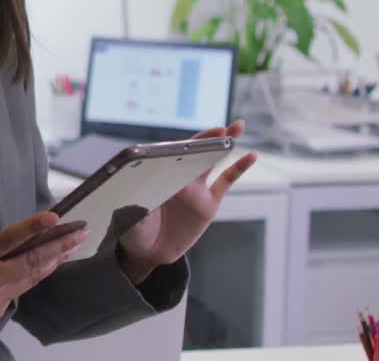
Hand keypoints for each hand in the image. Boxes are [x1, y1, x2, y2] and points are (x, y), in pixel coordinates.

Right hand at [0, 212, 87, 342]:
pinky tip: (49, 262)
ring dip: (55, 260)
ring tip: (73, 245)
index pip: (7, 241)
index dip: (32, 228)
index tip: (54, 217)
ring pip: (32, 277)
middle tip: (80, 232)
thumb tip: (13, 239)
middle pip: (31, 263)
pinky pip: (21, 288)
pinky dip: (35, 274)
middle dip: (59, 246)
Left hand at [117, 120, 258, 283]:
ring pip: (212, 160)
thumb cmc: (133, 231)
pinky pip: (225, 182)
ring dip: (225, 143)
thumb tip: (137, 204)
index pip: (171, 155)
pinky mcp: (207, 203)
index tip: (193, 141)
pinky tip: (250, 156)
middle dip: (208, 137)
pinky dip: (238, 168)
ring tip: (238, 126)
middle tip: (222, 128)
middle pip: (194, 151)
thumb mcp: (128, 221)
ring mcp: (194, 189)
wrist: (148, 251)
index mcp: (157, 177)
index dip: (184, 146)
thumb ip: (134, 211)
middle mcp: (177, 178)